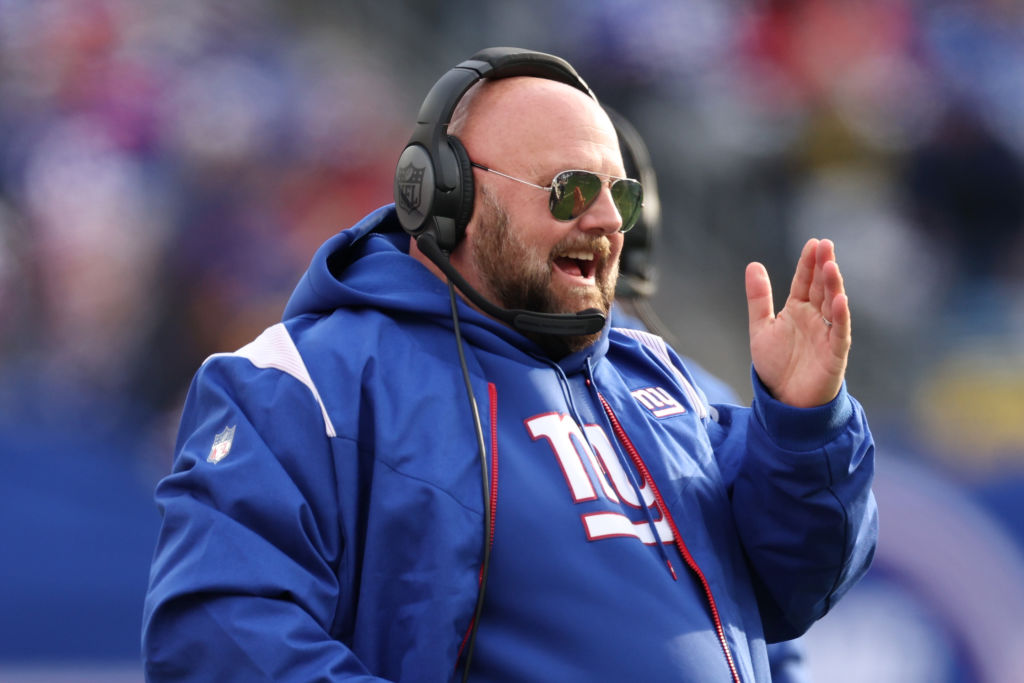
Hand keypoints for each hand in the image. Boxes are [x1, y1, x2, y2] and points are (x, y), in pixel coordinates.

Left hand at [745, 238, 849, 407]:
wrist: (784, 401)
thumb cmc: (776, 365)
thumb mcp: (761, 328)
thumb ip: (758, 298)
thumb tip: (753, 264)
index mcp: (798, 310)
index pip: (805, 282)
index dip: (808, 263)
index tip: (813, 243)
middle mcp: (815, 318)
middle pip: (821, 288)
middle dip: (824, 267)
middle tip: (826, 245)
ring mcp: (826, 334)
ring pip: (833, 305)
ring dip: (833, 286)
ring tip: (831, 265)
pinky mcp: (834, 354)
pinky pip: (839, 332)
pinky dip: (840, 316)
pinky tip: (839, 299)